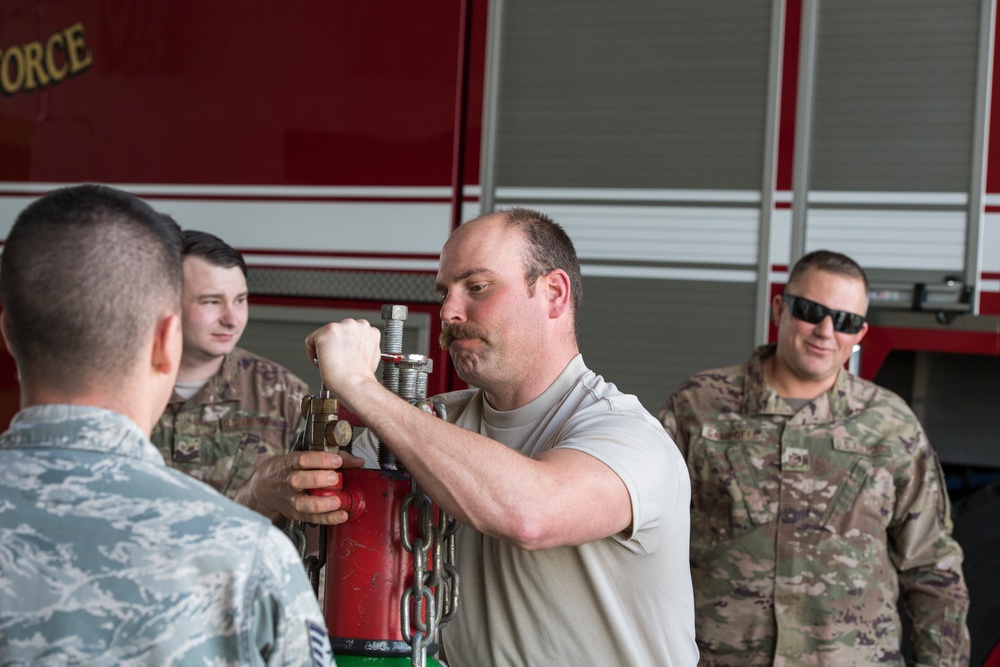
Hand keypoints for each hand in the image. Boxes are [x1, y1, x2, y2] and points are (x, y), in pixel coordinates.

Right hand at [235, 450, 366, 524]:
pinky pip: (312, 518)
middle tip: (334, 478)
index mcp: (290, 464)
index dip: (320, 460)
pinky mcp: (296, 514)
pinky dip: (328, 518)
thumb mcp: (303, 458)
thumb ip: (332, 458)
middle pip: (300, 480)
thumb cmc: (289, 470)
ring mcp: (291, 500)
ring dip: (322, 503)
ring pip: (303, 503)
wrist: (264, 487)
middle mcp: (289, 482)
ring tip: (337, 501)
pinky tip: (341, 515)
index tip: (336, 460)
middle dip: (318, 479)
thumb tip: (358, 461)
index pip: (302, 459)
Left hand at [304, 320, 382, 408]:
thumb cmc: (361, 376)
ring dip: (324, 348)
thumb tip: (352, 346)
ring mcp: (341, 326)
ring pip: (323, 335)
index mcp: (368, 329)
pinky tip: (321, 363)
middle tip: (336, 361)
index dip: (345, 347)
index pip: (350, 333)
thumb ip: (362, 345)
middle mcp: (355, 324)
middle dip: (334, 346)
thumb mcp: (370, 355)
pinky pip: (310, 341)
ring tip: (329, 363)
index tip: (343, 357)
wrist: (355, 384)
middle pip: (336, 332)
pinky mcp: (327, 331)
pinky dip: (312, 354)